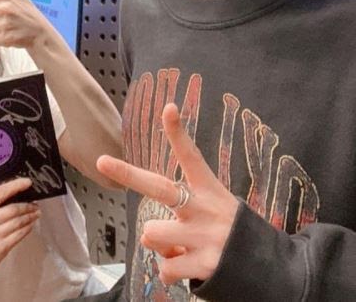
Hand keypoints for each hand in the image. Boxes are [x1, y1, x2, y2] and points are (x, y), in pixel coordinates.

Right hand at [0, 177, 39, 281]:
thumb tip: (15, 196)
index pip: (0, 192)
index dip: (16, 185)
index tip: (28, 182)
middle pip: (13, 209)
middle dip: (28, 206)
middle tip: (36, 205)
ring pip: (18, 222)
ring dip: (30, 217)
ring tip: (36, 214)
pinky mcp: (0, 247)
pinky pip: (19, 235)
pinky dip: (27, 229)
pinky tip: (30, 226)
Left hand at [96, 103, 238, 285]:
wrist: (276, 271)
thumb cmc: (233, 235)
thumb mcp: (216, 212)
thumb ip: (182, 219)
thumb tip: (150, 238)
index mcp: (210, 191)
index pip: (191, 156)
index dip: (178, 132)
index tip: (168, 107)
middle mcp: (205, 209)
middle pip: (159, 188)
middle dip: (127, 174)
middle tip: (102, 161)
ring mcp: (205, 236)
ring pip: (151, 234)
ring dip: (159, 245)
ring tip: (181, 247)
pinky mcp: (206, 264)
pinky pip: (164, 268)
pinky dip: (171, 271)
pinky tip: (191, 267)